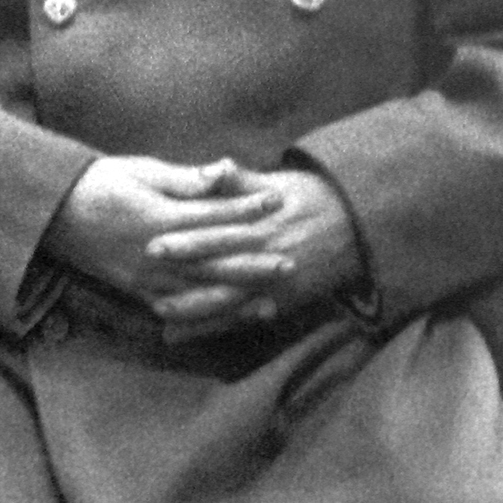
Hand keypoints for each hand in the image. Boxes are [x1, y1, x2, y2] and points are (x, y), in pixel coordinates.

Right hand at [41, 155, 283, 310]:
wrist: (54, 212)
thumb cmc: (101, 182)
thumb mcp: (142, 171)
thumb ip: (186, 179)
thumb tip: (224, 171)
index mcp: (158, 218)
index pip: (213, 216)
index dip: (247, 209)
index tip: (277, 200)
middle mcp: (155, 254)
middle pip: (215, 262)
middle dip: (254, 262)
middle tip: (290, 261)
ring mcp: (146, 278)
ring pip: (201, 293)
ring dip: (238, 296)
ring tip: (272, 296)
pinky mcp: (138, 291)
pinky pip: (179, 310)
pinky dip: (208, 316)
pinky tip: (231, 316)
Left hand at [145, 163, 358, 339]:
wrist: (356, 226)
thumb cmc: (311, 197)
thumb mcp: (277, 183)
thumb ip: (241, 181)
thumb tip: (216, 166)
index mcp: (261, 223)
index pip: (216, 231)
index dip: (184, 238)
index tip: (153, 242)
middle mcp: (265, 255)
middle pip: (217, 269)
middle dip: (181, 277)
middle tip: (146, 281)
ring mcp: (273, 283)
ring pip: (228, 301)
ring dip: (194, 310)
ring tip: (159, 314)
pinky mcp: (280, 302)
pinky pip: (243, 319)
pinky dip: (216, 328)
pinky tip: (186, 335)